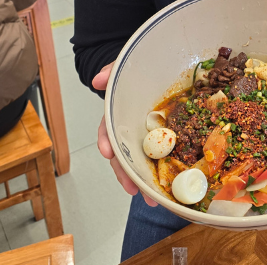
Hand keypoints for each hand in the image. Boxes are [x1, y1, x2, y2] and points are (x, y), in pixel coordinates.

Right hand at [93, 63, 156, 206]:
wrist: (157, 68)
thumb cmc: (138, 71)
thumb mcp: (124, 67)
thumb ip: (112, 70)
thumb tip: (98, 79)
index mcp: (120, 113)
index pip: (107, 129)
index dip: (106, 141)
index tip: (106, 152)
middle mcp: (131, 128)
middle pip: (123, 154)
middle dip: (126, 173)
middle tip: (132, 189)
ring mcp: (147, 135)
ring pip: (141, 161)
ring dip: (144, 181)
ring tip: (151, 198)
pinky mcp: (167, 138)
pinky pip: (163, 157)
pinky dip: (163, 173)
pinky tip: (168, 188)